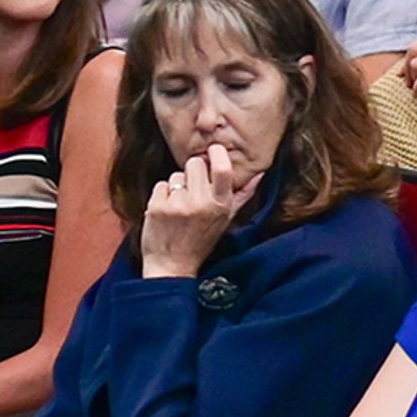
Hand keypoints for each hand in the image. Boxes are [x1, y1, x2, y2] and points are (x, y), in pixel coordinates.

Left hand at [140, 142, 262, 279]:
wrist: (172, 266)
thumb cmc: (201, 241)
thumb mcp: (227, 219)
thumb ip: (243, 195)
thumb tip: (259, 174)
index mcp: (221, 204)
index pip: (222, 168)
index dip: (217, 153)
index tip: (213, 150)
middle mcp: (201, 203)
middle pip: (195, 163)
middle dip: (193, 171)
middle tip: (193, 188)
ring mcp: (178, 205)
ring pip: (176, 175)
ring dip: (177, 186)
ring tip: (180, 205)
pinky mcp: (157, 208)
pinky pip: (161, 185)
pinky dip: (162, 195)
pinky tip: (167, 210)